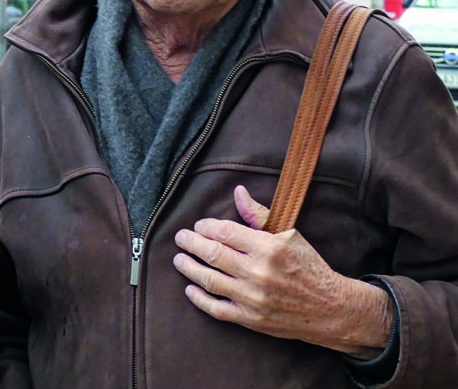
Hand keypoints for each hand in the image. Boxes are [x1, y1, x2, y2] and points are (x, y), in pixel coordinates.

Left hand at [172, 185, 391, 357]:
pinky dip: (199, 299)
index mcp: (268, 247)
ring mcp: (253, 297)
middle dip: (191, 243)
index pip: (224, 232)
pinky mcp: (251, 319)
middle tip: (180, 238)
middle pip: (212, 253)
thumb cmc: (308, 266)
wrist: (330, 308)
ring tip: (179, 260)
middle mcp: (258, 272)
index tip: (199, 226)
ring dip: (189, 268)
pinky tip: (190, 289)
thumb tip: (238, 191)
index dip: (206, 227)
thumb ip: (258, 215)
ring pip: (209, 280)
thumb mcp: (289, 234)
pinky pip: (217, 309)